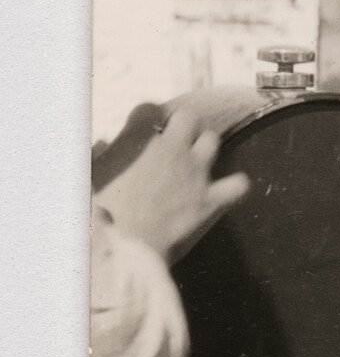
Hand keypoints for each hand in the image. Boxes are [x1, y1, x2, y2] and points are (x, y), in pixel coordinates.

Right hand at [93, 103, 250, 262]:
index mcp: (138, 140)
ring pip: (212, 140)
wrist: (122, 247)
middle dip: (182, 124)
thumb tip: (102, 144)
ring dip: (204, 147)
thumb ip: (95, 156)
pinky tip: (223, 190)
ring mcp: (194, 172)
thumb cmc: (95, 212)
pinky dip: (233, 186)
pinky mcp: (209, 198)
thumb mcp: (85, 177)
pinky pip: (238, 184)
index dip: (145, 119)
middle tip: (171, 143)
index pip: (148, 109)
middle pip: (189, 116)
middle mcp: (171, 149)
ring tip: (192, 162)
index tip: (140, 131)